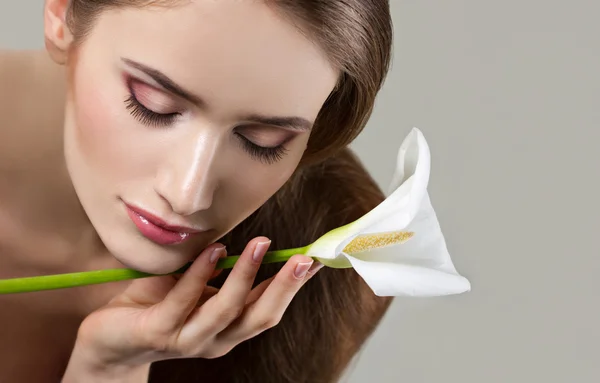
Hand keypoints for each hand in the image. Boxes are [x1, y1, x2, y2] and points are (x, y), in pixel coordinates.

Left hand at [64, 237, 322, 376]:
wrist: (108, 342)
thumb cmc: (156, 308)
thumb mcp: (196, 287)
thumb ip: (220, 274)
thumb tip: (250, 242)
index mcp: (228, 329)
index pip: (269, 308)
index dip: (294, 286)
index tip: (316, 259)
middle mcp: (215, 339)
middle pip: (259, 317)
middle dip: (284, 287)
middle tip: (303, 258)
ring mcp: (187, 339)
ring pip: (225, 311)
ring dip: (246, 276)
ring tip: (259, 244)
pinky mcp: (158, 332)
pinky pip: (182, 302)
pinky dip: (200, 275)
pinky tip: (214, 251)